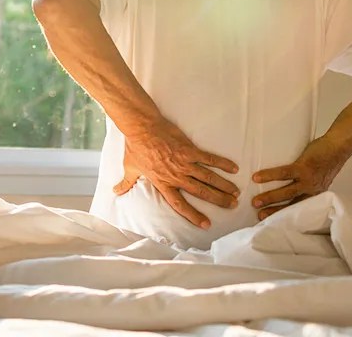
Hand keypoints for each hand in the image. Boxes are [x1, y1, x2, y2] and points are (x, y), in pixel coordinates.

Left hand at [114, 118, 239, 228]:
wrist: (142, 127)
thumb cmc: (136, 147)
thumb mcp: (130, 168)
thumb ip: (126, 183)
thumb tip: (115, 192)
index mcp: (163, 183)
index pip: (180, 204)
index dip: (194, 215)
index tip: (207, 224)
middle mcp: (176, 176)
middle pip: (201, 193)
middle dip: (218, 200)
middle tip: (232, 206)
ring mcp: (185, 163)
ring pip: (209, 178)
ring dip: (224, 186)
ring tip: (236, 193)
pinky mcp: (190, 150)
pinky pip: (210, 159)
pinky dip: (222, 164)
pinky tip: (234, 169)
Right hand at [251, 137, 347, 220]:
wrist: (338, 147)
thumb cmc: (327, 160)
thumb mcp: (320, 179)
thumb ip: (308, 185)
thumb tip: (291, 185)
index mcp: (315, 195)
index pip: (299, 210)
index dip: (285, 216)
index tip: (272, 221)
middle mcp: (312, 191)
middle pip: (291, 205)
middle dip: (274, 211)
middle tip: (259, 216)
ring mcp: (308, 181)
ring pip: (286, 193)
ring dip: (269, 198)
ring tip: (255, 202)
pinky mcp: (303, 168)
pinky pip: (283, 173)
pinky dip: (269, 175)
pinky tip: (257, 177)